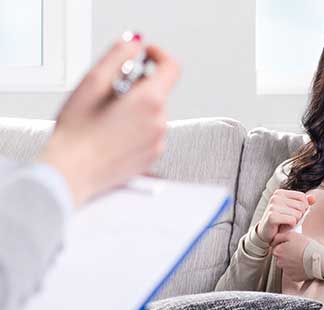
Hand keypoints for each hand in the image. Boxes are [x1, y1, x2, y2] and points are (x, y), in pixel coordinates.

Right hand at [39, 34, 179, 206]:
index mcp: (149, 101)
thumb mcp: (92, 83)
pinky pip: (149, 133)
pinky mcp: (152, 157)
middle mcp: (160, 122)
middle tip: (109, 93)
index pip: (171, 67)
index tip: (145, 54)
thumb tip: (134, 44)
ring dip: (135, 108)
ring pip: (153, 113)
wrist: (72, 173)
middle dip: (137, 86)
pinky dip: (136, 128)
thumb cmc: (77, 133)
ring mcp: (158, 142)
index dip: (158, 55)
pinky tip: (112, 135)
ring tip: (107, 118)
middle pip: (158, 92)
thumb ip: (117, 56)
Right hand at [256, 190, 314, 243]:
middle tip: (288, 220)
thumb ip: (302, 203)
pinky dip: (290, 226)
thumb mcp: (292, 210)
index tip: (293, 214)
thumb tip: (313, 198)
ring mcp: (273, 206)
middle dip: (298, 216)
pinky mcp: (272, 216)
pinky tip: (282, 227)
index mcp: (280, 193)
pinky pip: (292, 220)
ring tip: (285, 224)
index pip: (302, 197)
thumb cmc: (280, 221)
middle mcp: (276, 197)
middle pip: (302, 206)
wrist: (266, 234)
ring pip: (298, 214)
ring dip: (294, 222)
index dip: (303, 208)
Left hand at [271, 231, 310, 281]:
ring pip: (286, 266)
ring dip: (291, 263)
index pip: (276, 248)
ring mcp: (286, 271)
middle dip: (287, 255)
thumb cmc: (306, 246)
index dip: (284, 246)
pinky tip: (303, 265)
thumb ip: (280, 236)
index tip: (292, 245)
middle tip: (298, 251)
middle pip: (281, 258)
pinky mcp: (293, 277)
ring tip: (302, 258)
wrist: (318, 259)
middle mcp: (280, 262)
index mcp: (278, 251)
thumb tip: (274, 239)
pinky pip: (293, 273)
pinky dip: (297, 270)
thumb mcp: (292, 235)